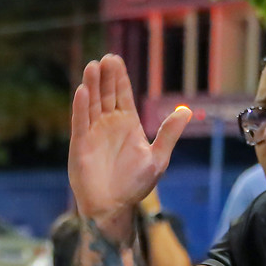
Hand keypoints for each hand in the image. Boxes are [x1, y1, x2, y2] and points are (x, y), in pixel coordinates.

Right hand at [68, 55, 190, 224]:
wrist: (113, 207)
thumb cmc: (134, 185)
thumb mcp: (157, 158)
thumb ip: (168, 134)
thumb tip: (186, 111)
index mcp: (128, 125)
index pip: (122, 95)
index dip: (119, 77)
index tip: (116, 59)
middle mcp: (108, 125)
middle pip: (106, 94)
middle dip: (106, 76)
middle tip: (106, 58)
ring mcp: (93, 133)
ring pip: (91, 104)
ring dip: (91, 85)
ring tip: (92, 66)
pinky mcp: (80, 144)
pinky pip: (80, 122)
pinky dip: (80, 107)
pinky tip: (82, 91)